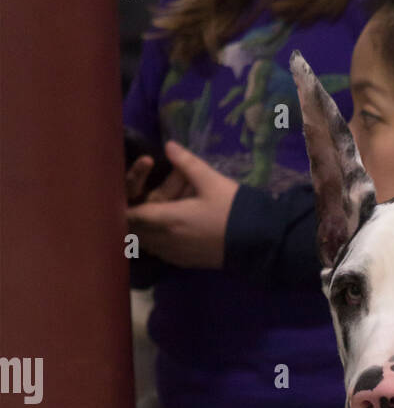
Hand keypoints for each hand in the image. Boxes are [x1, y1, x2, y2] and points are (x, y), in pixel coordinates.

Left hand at [126, 141, 238, 267]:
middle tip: (137, 201)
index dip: (124, 206)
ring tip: (151, 215)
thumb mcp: (211, 181)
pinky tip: (167, 231)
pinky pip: (160, 252)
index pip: (133, 215)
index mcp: (168, 219)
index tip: (123, 195)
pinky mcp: (184, 262)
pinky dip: (157, 241)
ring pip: (147, 243)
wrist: (255, 242)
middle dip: (133, 218)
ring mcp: (174, 254)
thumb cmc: (232, 210)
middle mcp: (166, 240)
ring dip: (145, 230)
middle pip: (135, 232)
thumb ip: (186, 163)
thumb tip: (169, 145)